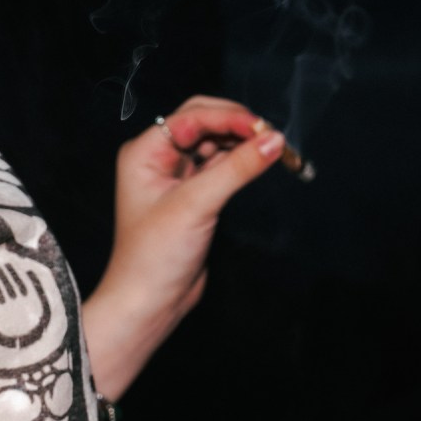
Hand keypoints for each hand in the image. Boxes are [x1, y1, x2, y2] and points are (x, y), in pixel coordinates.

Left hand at [81, 95, 284, 398]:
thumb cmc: (156, 255)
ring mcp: (176, 176)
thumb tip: (275, 139)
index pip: (193, 117)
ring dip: (243, 143)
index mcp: (145, 152)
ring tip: (274, 149)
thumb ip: (237, 168)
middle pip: (204, 123)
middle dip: (238, 126)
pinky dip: (241, 162)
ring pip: (215, 143)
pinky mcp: (194, 194)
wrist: (148, 303)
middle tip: (272, 136)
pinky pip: (220, 166)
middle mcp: (158, 158)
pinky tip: (260, 162)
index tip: (265, 127)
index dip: (230, 117)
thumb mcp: (197, 205)